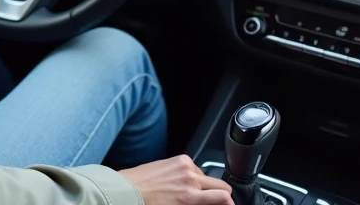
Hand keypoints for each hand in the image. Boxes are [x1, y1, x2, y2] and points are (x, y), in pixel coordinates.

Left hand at [118, 155, 232, 204]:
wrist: (129, 190)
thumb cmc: (148, 204)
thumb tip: (209, 202)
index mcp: (189, 196)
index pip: (224, 197)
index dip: (230, 203)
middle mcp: (189, 178)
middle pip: (222, 185)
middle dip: (222, 195)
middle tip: (215, 202)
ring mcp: (184, 166)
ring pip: (208, 176)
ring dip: (206, 185)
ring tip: (192, 193)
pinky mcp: (179, 158)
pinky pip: (196, 168)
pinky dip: (194, 176)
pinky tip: (183, 183)